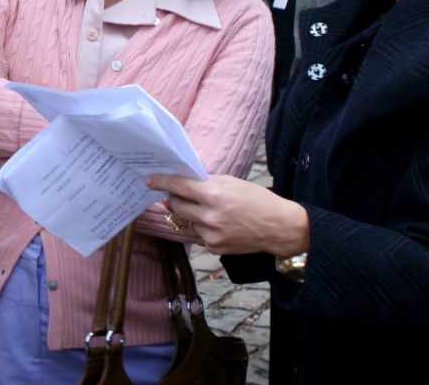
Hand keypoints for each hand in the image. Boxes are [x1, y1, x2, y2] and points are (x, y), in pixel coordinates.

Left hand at [148, 174, 308, 255]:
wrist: (278, 227)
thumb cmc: (257, 200)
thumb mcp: (232, 182)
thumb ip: (206, 182)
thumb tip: (183, 181)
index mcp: (214, 194)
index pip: (179, 186)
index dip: (163, 181)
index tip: (150, 180)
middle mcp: (209, 216)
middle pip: (176, 204)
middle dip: (175, 197)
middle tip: (178, 193)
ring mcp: (210, 234)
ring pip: (186, 220)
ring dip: (191, 214)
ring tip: (210, 210)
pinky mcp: (213, 247)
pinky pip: (197, 233)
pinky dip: (202, 227)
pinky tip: (218, 224)